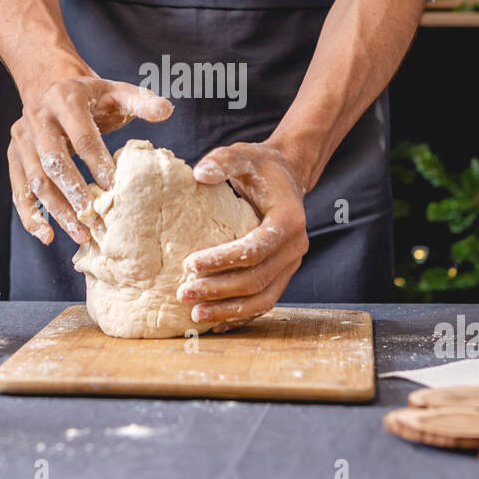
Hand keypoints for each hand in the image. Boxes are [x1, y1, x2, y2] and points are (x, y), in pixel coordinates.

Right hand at [9, 77, 172, 245]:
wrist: (53, 85)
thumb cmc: (94, 97)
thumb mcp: (119, 92)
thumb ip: (143, 101)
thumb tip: (166, 111)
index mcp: (65, 99)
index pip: (83, 137)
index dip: (98, 164)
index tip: (116, 190)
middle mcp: (38, 117)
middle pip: (53, 161)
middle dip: (74, 192)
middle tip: (95, 217)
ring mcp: (22, 138)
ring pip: (35, 180)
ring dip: (56, 210)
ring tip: (81, 234)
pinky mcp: (13, 156)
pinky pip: (18, 189)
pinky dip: (30, 215)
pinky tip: (46, 236)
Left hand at [178, 142, 308, 330]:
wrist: (286, 177)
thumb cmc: (260, 166)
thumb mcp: (243, 155)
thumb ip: (223, 161)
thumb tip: (198, 174)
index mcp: (289, 220)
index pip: (255, 249)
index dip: (222, 260)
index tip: (189, 264)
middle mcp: (295, 247)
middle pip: (256, 279)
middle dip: (219, 290)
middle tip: (183, 294)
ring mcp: (290, 264)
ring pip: (262, 298)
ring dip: (228, 310)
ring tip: (194, 314)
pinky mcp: (282, 275)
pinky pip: (264, 302)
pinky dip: (240, 316)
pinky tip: (215, 323)